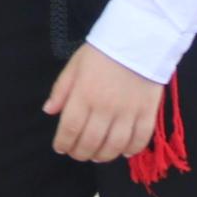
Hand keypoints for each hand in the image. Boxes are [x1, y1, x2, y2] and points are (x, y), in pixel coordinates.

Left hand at [44, 44, 163, 162]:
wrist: (137, 39)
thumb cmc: (101, 52)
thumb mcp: (74, 66)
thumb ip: (61, 90)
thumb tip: (49, 111)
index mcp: (84, 94)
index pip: (70, 128)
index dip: (63, 143)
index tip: (61, 148)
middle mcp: (105, 107)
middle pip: (91, 141)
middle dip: (81, 153)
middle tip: (78, 154)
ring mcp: (128, 111)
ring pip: (115, 145)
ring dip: (104, 156)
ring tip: (97, 156)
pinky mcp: (147, 112)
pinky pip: (140, 139)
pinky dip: (131, 150)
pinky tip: (123, 152)